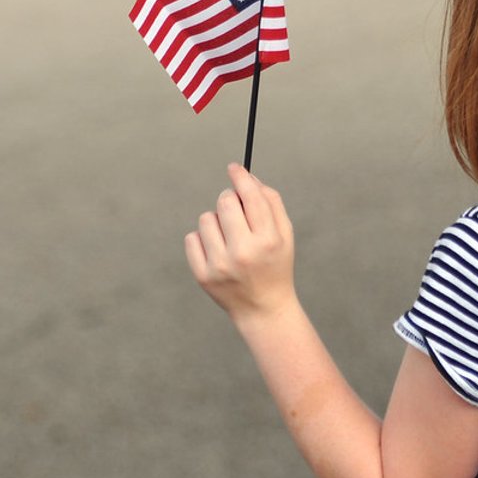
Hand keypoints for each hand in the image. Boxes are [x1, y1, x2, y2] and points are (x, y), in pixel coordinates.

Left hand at [185, 163, 296, 324]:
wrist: (263, 309)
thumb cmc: (275, 265)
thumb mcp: (284, 235)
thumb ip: (271, 202)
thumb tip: (247, 177)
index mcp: (268, 240)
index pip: (250, 196)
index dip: (240, 177)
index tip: (234, 168)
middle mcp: (243, 252)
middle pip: (224, 201)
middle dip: (229, 200)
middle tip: (235, 211)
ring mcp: (220, 265)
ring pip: (206, 218)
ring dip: (216, 222)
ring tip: (229, 239)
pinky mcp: (202, 275)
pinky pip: (192, 238)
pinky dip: (203, 240)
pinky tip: (217, 252)